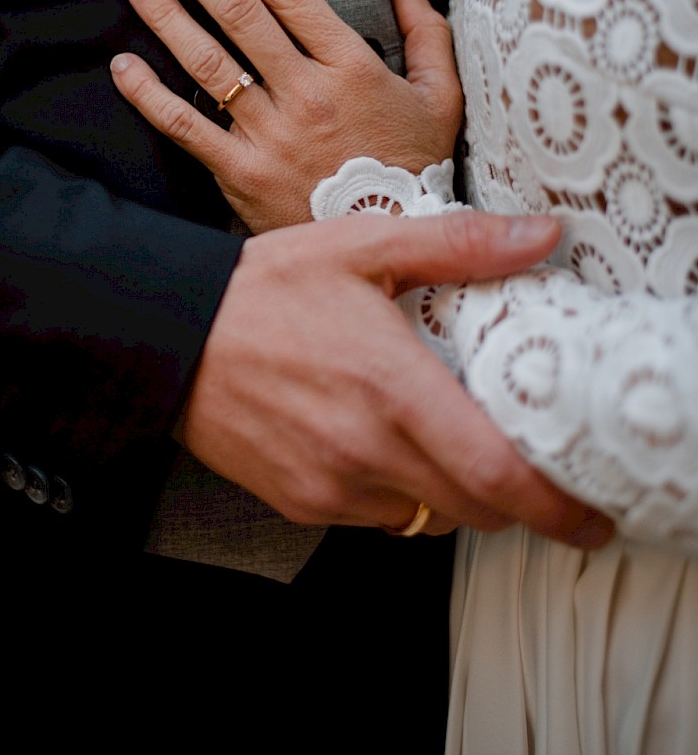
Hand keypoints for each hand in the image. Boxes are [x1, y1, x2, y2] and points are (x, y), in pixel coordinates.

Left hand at [110, 0, 461, 231]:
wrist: (395, 239)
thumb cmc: (414, 168)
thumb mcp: (440, 97)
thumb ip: (426, 32)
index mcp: (351, 67)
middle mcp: (306, 94)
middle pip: (239, 14)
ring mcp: (271, 135)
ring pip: (207, 62)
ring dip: (167, 15)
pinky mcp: (242, 173)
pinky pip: (186, 127)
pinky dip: (149, 95)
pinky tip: (123, 65)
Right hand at [187, 212, 613, 547]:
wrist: (167, 331)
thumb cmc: (260, 288)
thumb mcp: (361, 247)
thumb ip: (457, 245)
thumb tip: (539, 236)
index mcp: (391, 387)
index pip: (493, 476)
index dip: (553, 508)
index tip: (587, 515)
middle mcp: (364, 450)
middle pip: (473, 511)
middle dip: (509, 496)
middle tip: (519, 459)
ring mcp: (330, 485)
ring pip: (425, 518)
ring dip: (449, 492)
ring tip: (438, 436)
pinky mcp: (301, 502)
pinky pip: (375, 517)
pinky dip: (396, 492)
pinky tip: (379, 441)